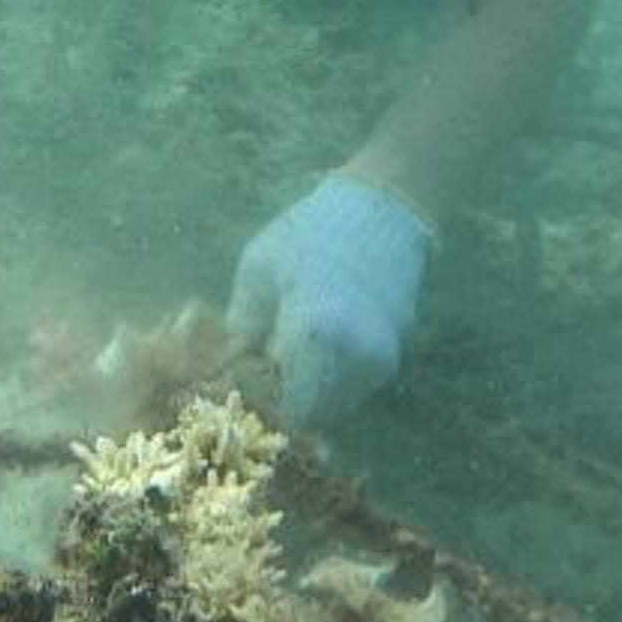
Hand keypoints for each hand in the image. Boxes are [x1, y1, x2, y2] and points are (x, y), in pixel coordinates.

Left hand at [225, 175, 432, 427]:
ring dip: (310, 392)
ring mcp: (380, 362)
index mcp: (315, 337)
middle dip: (285, 400)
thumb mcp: (260, 268)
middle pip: (311, 414)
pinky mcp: (394, 355)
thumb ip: (242, 325)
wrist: (385, 207)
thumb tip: (227, 367)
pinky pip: (354, 387)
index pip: (284, 408)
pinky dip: (333, 378)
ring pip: (336, 405)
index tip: (245, 384)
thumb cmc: (313, 230)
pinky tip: (318, 344)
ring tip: (289, 353)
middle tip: (263, 371)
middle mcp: (355, 361)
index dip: (261, 402)